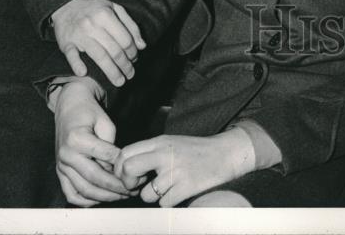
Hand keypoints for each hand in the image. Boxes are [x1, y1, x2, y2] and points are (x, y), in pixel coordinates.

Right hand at [51, 0, 145, 86]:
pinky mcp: (66, 43)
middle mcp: (92, 25)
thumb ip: (130, 26)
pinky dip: (77, 65)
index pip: (124, 39)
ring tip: (120, 81)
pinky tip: (84, 73)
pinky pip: (72, 56)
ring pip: (98, 56)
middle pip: (113, 50)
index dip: (132, 52)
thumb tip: (142, 46)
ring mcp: (78, 35)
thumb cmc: (95, 8)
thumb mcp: (115, 9)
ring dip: (111, 71)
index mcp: (105, 15)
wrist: (67, 4)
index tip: (135, 59)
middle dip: (124, 65)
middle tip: (131, 74)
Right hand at [54, 78, 133, 205]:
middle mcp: (66, 155)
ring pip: (83, 190)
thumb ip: (110, 143)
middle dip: (116, 187)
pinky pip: (71, 194)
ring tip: (123, 196)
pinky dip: (86, 201)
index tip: (137, 172)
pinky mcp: (60, 172)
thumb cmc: (88, 111)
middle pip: (94, 179)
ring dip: (105, 197)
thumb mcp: (104, 120)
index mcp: (76, 139)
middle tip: (133, 189)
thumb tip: (117, 166)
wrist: (69, 105)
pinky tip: (102, 199)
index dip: (121, 166)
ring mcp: (61, 166)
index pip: (103, 157)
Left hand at [115, 129, 255, 207]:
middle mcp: (165, 154)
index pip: (125, 153)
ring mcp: (175, 171)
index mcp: (160, 141)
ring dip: (153, 196)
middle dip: (128, 183)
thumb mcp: (170, 142)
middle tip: (139, 185)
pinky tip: (178, 192)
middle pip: (128, 169)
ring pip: (147, 194)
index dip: (120, 169)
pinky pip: (164, 204)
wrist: (225, 154)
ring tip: (166, 187)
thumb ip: (149, 151)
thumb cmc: (195, 150)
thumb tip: (124, 167)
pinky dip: (169, 202)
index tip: (128, 176)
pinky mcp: (186, 187)